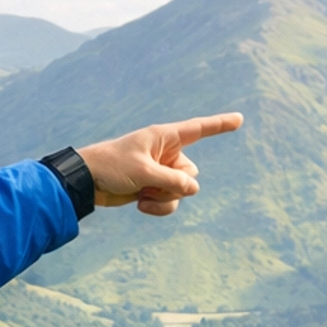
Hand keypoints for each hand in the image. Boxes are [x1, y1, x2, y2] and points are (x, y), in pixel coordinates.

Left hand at [81, 113, 242, 216]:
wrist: (87, 182)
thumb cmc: (111, 166)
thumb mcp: (144, 173)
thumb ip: (172, 181)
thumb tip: (193, 190)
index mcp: (164, 137)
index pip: (198, 129)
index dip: (220, 124)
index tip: (240, 119)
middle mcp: (166, 153)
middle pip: (190, 174)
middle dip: (174, 185)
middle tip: (150, 184)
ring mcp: (161, 172)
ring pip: (181, 192)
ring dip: (164, 199)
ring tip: (142, 195)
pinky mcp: (153, 188)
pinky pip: (169, 202)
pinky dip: (158, 207)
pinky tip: (140, 204)